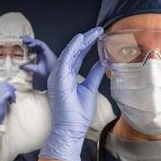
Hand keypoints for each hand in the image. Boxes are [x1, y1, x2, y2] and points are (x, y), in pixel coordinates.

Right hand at [0, 82, 15, 124]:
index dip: (8, 86)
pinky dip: (12, 97)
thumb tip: (10, 87)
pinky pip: (9, 94)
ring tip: (12, 100)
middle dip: (11, 90)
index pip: (1, 83)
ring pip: (8, 89)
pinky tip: (12, 102)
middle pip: (5, 85)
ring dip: (12, 94)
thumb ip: (0, 92)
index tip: (13, 90)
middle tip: (13, 97)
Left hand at [20, 36, 57, 79]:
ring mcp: (46, 51)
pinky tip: (30, 45)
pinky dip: (35, 43)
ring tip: (24, 39)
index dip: (28, 45)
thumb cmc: (47, 73)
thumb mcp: (35, 69)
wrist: (54, 75)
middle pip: (35, 44)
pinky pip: (41, 44)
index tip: (22, 43)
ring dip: (31, 40)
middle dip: (29, 40)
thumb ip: (28, 67)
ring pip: (38, 43)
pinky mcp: (48, 50)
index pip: (34, 48)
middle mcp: (44, 52)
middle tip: (22, 38)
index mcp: (41, 55)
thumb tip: (20, 66)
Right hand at [39, 27, 104, 160]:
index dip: (87, 45)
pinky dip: (73, 48)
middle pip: (73, 52)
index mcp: (67, 76)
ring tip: (94, 32)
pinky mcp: (58, 79)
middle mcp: (61, 74)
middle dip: (86, 39)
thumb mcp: (90, 89)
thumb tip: (103, 62)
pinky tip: (81, 40)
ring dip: (81, 41)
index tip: (99, 36)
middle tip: (99, 30)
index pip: (77, 56)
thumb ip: (94, 74)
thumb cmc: (77, 114)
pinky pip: (65, 59)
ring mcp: (58, 76)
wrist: (71, 130)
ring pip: (69, 52)